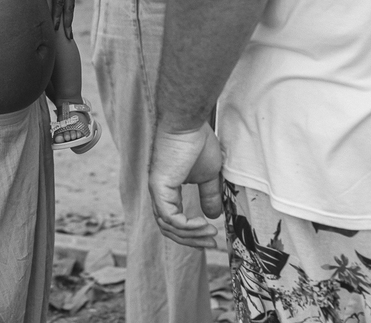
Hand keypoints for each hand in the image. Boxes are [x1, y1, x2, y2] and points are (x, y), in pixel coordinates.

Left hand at [46, 0, 93, 37]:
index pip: (59, 0)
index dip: (56, 15)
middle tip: (68, 38)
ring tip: (68, 31)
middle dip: (67, 23)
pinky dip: (69, 6)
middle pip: (68, 6)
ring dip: (69, 17)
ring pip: (71, 2)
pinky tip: (66, 14)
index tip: (55, 28)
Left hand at [148, 124, 223, 247]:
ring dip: (191, 236)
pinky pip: (170, 217)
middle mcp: (159, 194)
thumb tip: (213, 215)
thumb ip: (208, 195)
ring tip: (211, 234)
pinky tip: (202, 224)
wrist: (188, 124)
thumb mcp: (208, 176)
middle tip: (213, 245)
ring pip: (169, 227)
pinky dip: (186, 226)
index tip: (213, 239)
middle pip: (170, 230)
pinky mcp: (158, 188)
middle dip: (193, 241)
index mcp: (169, 192)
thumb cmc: (197, 143)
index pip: (175, 222)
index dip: (193, 235)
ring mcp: (157, 192)